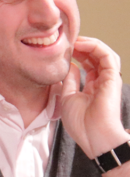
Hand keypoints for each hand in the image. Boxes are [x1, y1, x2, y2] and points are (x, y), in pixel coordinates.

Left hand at [61, 37, 129, 156]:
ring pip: (104, 53)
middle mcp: (102, 81)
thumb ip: (69, 81)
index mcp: (93, 87)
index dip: (77, 53)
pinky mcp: (112, 78)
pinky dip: (95, 47)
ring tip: (74, 40)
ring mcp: (108, 79)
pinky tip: (81, 44)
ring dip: (89, 44)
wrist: (93, 137)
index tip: (63, 48)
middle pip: (95, 57)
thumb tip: (69, 65)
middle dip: (82, 46)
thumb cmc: (81, 123)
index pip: (88, 64)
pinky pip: (108, 56)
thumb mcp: (67, 98)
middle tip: (67, 40)